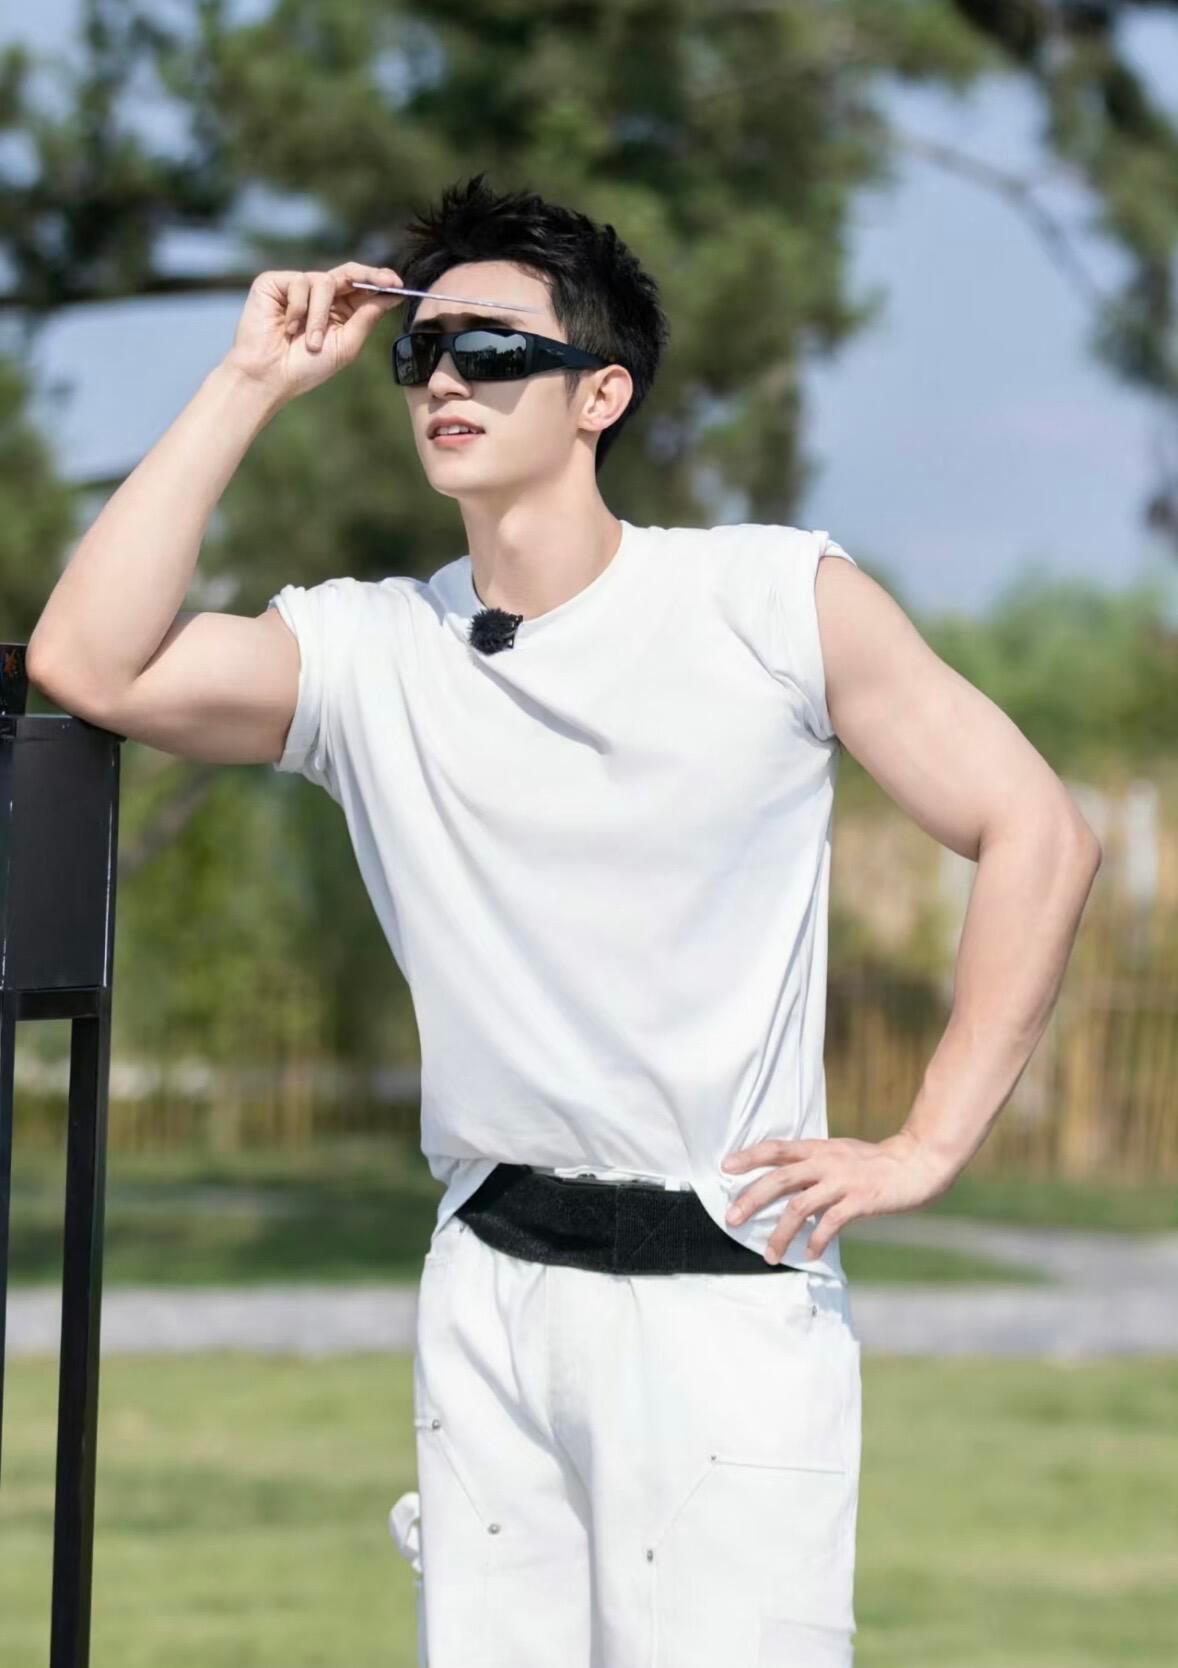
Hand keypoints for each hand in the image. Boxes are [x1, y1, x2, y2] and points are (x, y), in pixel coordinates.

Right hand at [223, 262, 407, 404]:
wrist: (269, 376)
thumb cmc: (306, 367)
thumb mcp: (345, 345)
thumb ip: (366, 319)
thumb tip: (392, 295)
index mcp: (338, 310)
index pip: (361, 288)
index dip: (380, 282)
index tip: (398, 284)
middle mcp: (319, 295)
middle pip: (349, 272)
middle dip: (369, 277)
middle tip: (387, 282)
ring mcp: (297, 286)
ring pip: (324, 281)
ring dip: (320, 316)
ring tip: (309, 342)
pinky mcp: (275, 282)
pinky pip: (300, 283)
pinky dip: (298, 309)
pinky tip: (288, 327)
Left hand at [721, 1131, 955, 1262]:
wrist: (916, 1163)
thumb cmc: (874, 1162)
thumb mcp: (839, 1154)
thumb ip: (813, 1165)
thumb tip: (783, 1183)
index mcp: (818, 1148)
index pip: (777, 1148)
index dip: (750, 1156)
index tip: (725, 1166)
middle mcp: (826, 1162)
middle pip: (780, 1179)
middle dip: (752, 1199)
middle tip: (732, 1219)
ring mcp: (843, 1182)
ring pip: (801, 1206)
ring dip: (781, 1232)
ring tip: (768, 1254)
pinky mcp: (861, 1201)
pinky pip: (831, 1223)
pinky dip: (816, 1240)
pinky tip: (808, 1254)